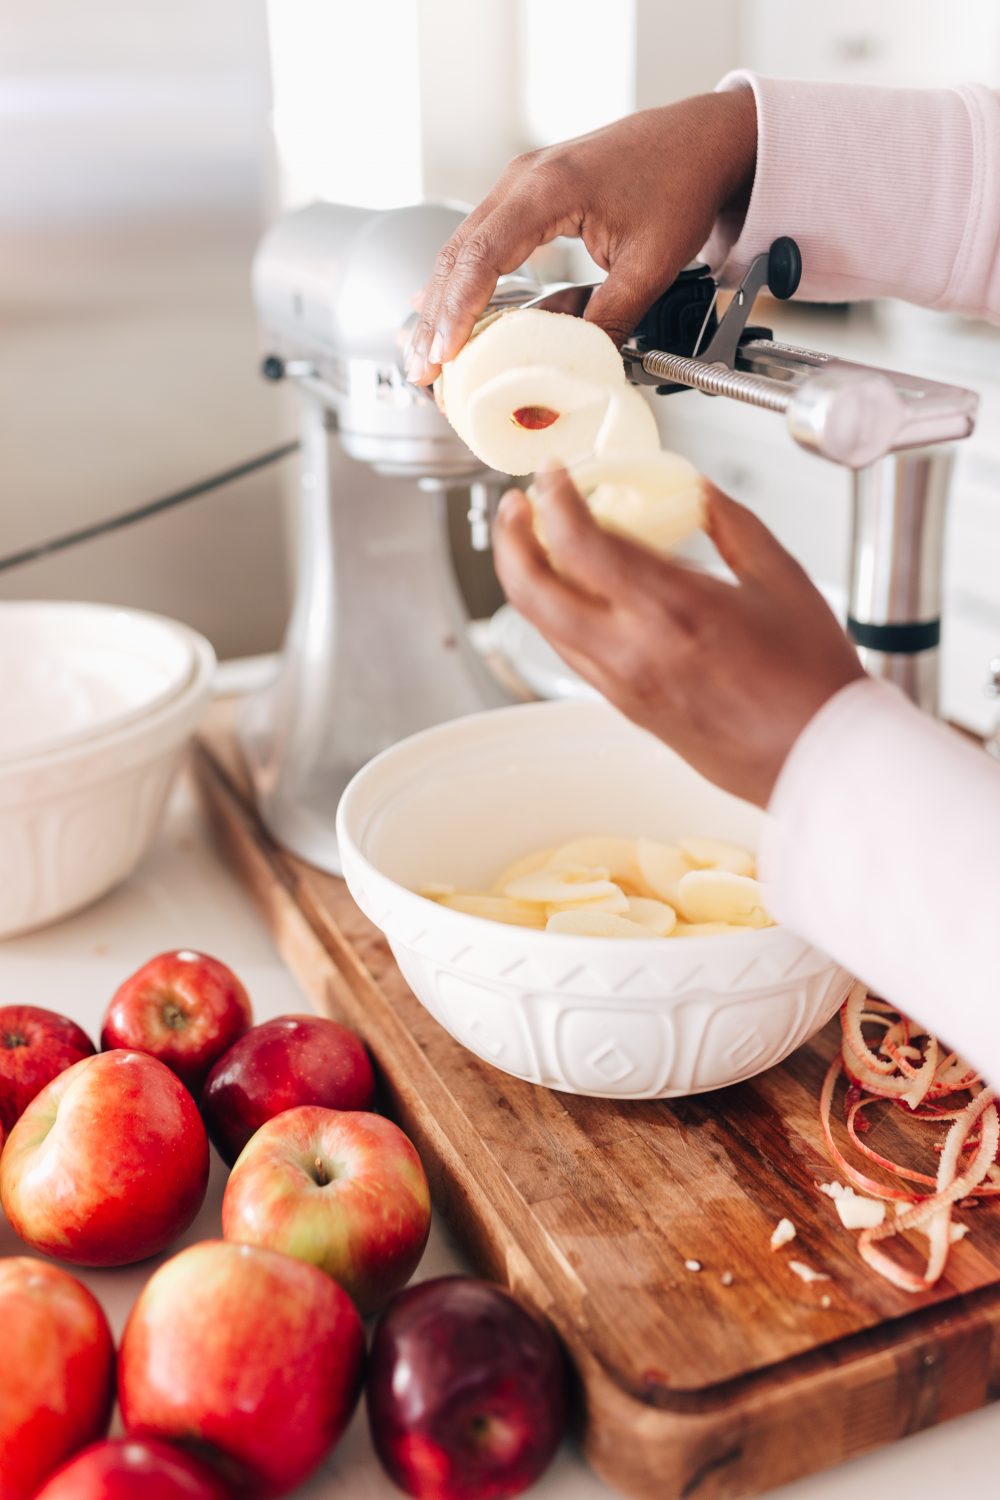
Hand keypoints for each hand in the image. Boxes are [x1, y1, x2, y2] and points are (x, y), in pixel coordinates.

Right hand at [407, 88, 756, 383]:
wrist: (702, 140)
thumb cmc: (681, 182)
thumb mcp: (650, 265)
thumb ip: (609, 318)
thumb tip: (576, 366)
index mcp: (549, 188)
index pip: (482, 256)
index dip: (458, 312)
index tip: (444, 353)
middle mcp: (525, 179)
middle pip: (457, 254)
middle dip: (436, 318)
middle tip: (423, 370)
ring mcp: (521, 184)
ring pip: (462, 249)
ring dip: (443, 304)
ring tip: (428, 354)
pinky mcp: (528, 197)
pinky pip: (480, 242)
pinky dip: (462, 282)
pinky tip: (440, 311)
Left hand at [492, 466, 865, 806]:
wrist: (818, 757)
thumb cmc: (811, 680)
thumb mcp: (782, 578)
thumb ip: (732, 524)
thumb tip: (697, 490)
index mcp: (672, 608)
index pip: (578, 543)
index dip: (552, 499)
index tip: (552, 476)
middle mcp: (633, 650)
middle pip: (533, 589)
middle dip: (511, 539)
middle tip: (516, 507)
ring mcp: (623, 683)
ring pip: (543, 625)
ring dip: (526, 577)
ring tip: (533, 542)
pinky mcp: (625, 707)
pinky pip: (570, 652)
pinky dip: (555, 614)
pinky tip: (572, 593)